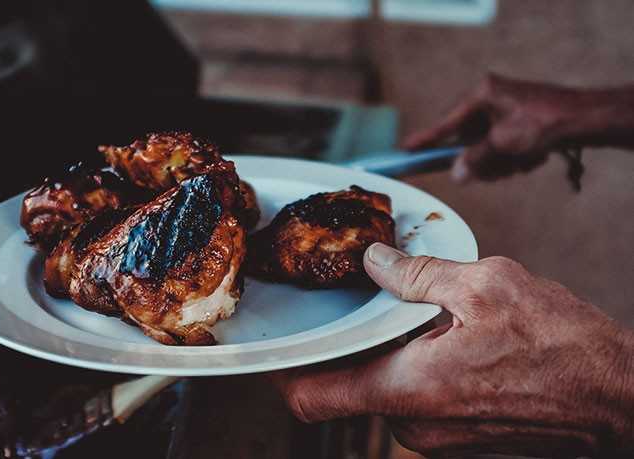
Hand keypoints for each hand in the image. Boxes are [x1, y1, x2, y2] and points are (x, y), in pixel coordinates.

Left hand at [271, 243, 633, 456]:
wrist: (619, 398)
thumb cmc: (562, 347)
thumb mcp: (486, 285)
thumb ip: (418, 274)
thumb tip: (375, 262)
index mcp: (407, 388)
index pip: (310, 396)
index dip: (279, 372)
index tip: (270, 345)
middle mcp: (413, 423)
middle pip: (344, 387)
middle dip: (341, 345)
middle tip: (348, 303)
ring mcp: (436, 435)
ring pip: (379, 391)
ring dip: (380, 353)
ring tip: (402, 311)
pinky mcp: (457, 435)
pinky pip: (411, 399)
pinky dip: (408, 367)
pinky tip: (435, 334)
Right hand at [404, 74, 591, 181]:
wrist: (584, 120)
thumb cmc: (542, 124)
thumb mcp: (502, 145)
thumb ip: (474, 160)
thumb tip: (456, 174)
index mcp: (481, 94)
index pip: (444, 123)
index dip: (424, 140)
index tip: (404, 151)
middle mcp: (490, 99)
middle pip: (467, 140)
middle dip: (480, 159)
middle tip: (492, 170)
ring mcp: (504, 111)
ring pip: (485, 148)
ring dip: (499, 162)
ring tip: (520, 162)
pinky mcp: (518, 122)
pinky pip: (502, 148)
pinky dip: (513, 158)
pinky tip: (530, 158)